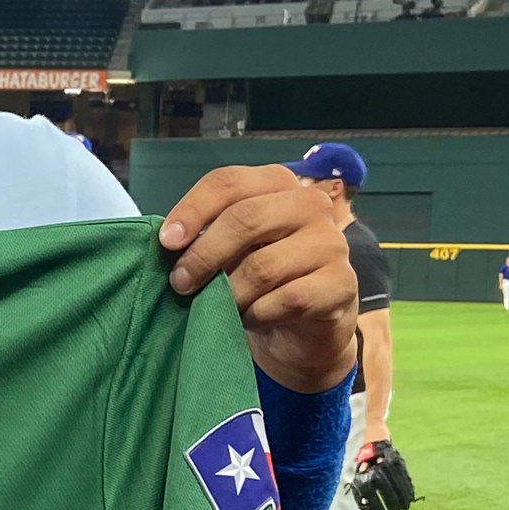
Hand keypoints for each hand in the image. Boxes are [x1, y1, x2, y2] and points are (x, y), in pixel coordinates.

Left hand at [157, 165, 357, 391]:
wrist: (302, 328)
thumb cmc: (257, 281)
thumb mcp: (228, 251)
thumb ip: (203, 237)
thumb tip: (166, 242)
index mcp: (277, 184)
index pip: (229, 181)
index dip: (192, 210)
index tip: (166, 243)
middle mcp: (310, 204)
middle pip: (246, 218)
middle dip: (204, 254)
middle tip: (180, 283)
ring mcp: (331, 243)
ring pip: (263, 266)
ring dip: (228, 294)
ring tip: (216, 308)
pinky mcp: (342, 284)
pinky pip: (287, 300)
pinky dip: (257, 315)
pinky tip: (248, 320)